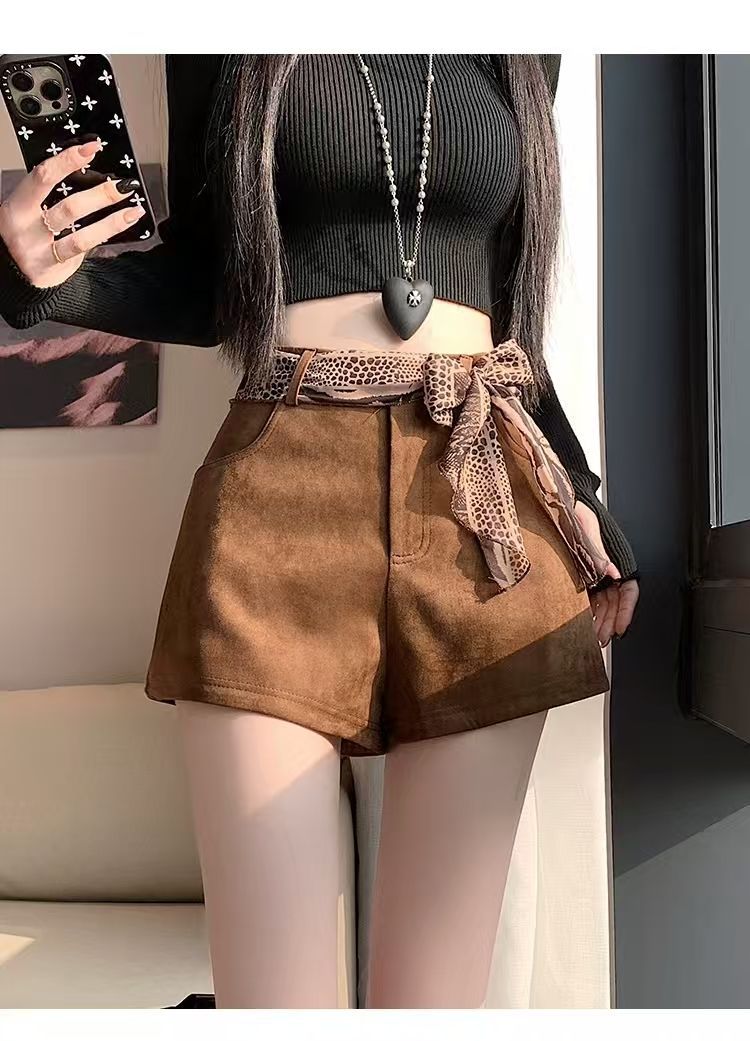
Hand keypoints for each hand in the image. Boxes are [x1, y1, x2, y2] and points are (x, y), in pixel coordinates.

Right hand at [0, 140, 144, 288]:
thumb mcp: (27, 211)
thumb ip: (49, 195)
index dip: (68, 160)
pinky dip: (107, 230)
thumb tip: (87, 173)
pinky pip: (83, 245)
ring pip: (79, 228)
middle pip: (67, 205)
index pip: (43, 176)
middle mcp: (25, 227)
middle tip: (122, 183)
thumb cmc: (24, 236)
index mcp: (17, 205)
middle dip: (99, 192)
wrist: (11, 275)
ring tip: (132, 204)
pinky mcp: (52, 266)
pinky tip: (125, 221)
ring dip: (110, 215)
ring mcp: (39, 248)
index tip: (92, 148)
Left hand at [574, 500, 639, 646]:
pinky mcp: (582, 575)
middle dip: (610, 623)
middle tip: (603, 641)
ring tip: (594, 639)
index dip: (626, 612)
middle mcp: (609, 570)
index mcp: (618, 559)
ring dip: (600, 621)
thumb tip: (611, 573)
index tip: (621, 628)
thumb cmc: (580, 511)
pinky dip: (588, 612)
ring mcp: (596, 574)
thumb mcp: (588, 529)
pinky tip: (581, 624)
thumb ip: (598, 553)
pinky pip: (589, 598)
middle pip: (615, 603)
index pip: (629, 592)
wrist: (563, 502)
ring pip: (603, 604)